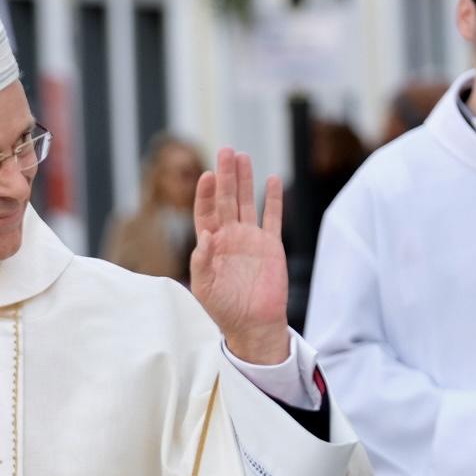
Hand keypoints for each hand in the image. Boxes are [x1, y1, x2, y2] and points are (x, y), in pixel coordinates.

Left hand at [190, 148, 289, 364]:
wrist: (254, 325)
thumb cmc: (224, 309)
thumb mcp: (205, 287)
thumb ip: (202, 261)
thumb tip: (204, 235)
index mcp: (211, 245)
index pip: (206, 211)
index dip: (206, 193)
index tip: (207, 175)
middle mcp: (231, 237)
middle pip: (227, 199)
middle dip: (226, 175)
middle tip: (225, 150)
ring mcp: (251, 239)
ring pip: (248, 202)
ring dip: (245, 180)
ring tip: (243, 156)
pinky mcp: (271, 246)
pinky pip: (273, 218)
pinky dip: (273, 200)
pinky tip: (272, 180)